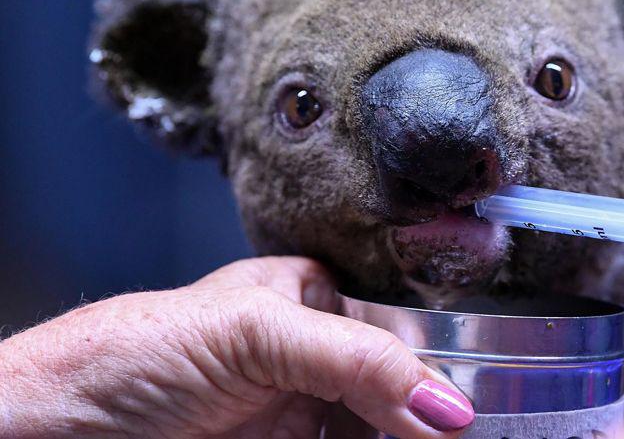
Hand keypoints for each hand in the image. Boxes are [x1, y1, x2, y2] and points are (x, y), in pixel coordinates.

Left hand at [0, 257, 473, 437]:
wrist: (59, 430)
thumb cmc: (133, 353)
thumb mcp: (256, 333)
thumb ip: (357, 358)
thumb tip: (444, 402)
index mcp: (307, 298)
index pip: (395, 328)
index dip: (434, 366)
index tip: (464, 409)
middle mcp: (309, 356)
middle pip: (393, 387)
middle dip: (425, 416)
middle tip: (457, 436)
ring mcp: (298, 414)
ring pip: (376, 429)